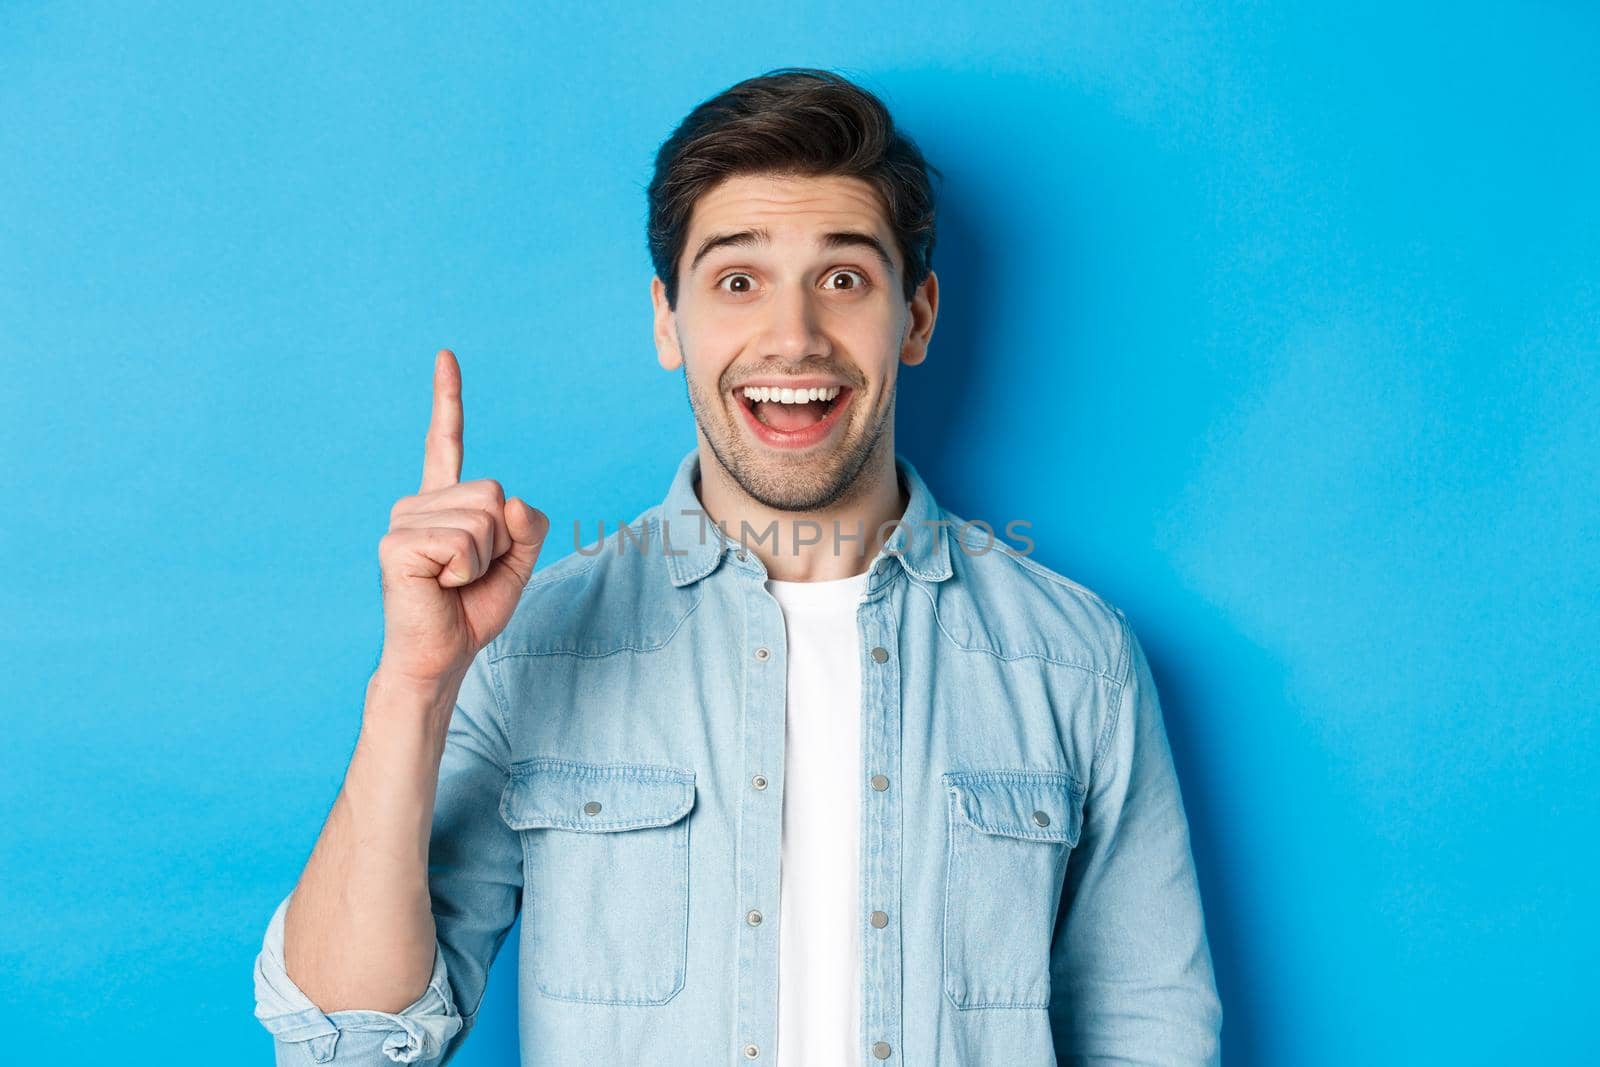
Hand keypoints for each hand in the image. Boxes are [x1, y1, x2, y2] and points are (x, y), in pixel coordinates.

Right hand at [375, 349, 548, 689]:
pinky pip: (464, 543)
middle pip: (495, 494)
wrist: (440, 657)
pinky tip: (440, 586)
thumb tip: (510, 502)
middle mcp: (417, 504)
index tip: (446, 356)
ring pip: (484, 519)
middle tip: (470, 574)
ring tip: (454, 582)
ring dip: (484, 561)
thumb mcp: (517, 563)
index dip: (447, 400)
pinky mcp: (397, 545)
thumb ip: (527, 526)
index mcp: (442, 503)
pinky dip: (466, 571)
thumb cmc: (471, 611)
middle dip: (501, 542)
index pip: (444, 442)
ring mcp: (402, 521)